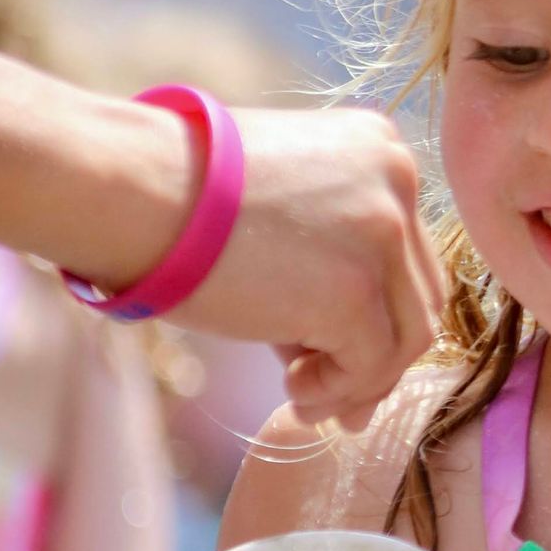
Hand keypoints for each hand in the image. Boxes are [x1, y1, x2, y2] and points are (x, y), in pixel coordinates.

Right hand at [176, 107, 443, 432]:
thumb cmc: (181, 200)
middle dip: (379, 358)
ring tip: (305, 398)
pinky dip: (337, 390)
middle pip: (420, 295)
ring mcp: (382, 235)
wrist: (130, 187)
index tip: (338, 355)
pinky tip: (294, 393)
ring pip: (408, 336)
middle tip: (333, 399)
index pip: (410, 253)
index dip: (381, 313)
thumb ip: (328, 276)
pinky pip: (371, 365)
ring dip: (359, 381)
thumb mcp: (280, 216)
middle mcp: (397, 184)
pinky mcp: (353, 290)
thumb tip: (358, 381)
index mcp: (382, 150)